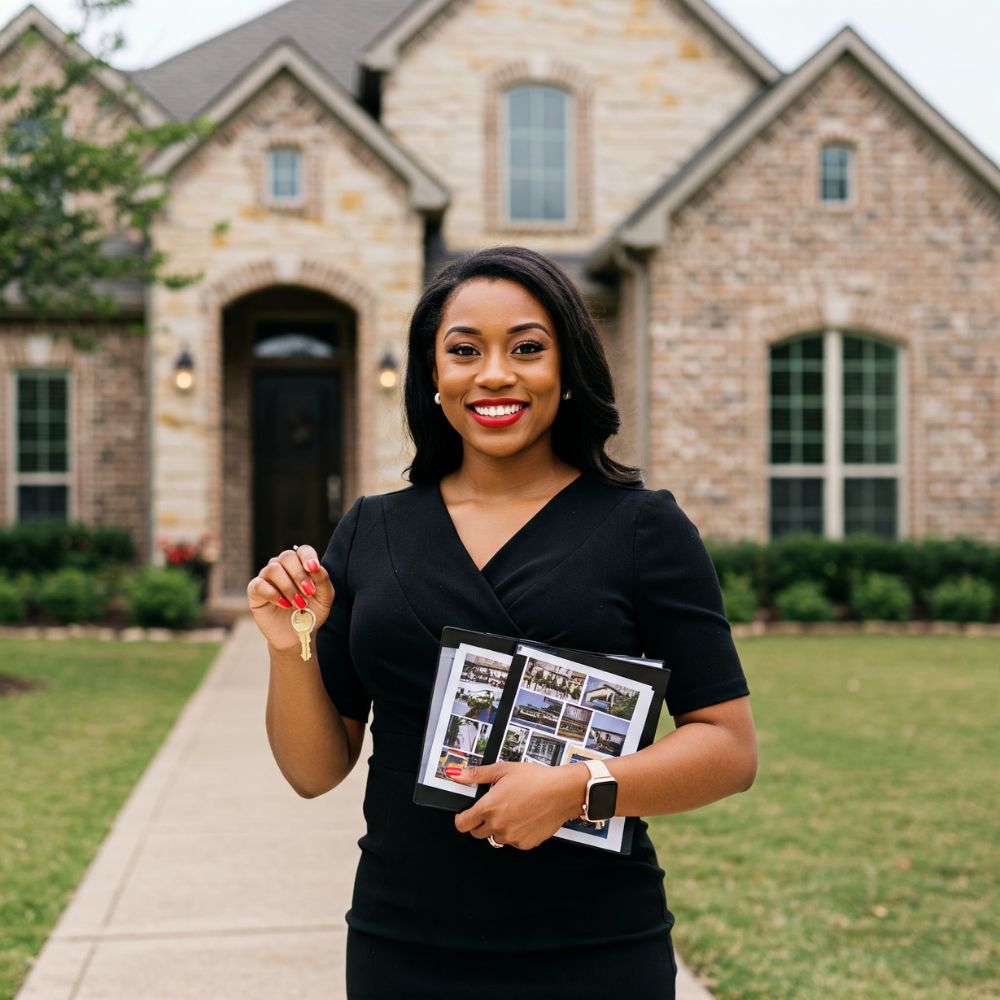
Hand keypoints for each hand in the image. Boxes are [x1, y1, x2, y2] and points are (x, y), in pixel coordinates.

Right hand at [246, 544, 333, 652]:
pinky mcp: (255, 591)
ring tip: (299, 604)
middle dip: (299, 575)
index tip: (313, 568)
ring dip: (288, 587)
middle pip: (287, 557)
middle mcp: (282, 566)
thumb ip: (322, 580)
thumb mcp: (324, 598)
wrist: (297, 634)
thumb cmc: (312, 612)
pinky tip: (284, 605)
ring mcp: (267, 577)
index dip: (307, 556)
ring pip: (273, 568)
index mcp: (300, 564)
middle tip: (308, 593)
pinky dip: (273, 594)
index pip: (303, 550)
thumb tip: (315, 566)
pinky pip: (259, 584)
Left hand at [452, 761, 587, 849]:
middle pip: (477, 833)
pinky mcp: (526, 844)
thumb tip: (457, 775)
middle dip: (480, 823)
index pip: (462, 825)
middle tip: (494, 809)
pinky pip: (513, 842)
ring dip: (499, 828)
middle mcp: (498, 826)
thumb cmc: (535, 779)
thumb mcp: (503, 770)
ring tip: (513, 811)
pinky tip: (525, 818)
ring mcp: (512, 837)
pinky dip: (515, 833)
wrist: (562, 791)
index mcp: (488, 808)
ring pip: (496, 838)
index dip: (462, 818)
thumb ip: (477, 774)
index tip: (466, 814)